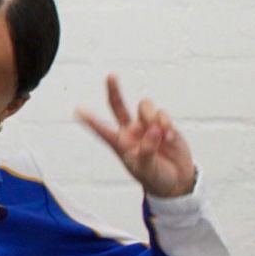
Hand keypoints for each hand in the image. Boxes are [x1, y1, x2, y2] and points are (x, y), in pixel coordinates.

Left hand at [76, 74, 197, 198]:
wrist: (177, 179)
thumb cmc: (155, 176)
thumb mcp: (146, 168)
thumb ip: (147, 150)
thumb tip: (152, 130)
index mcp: (121, 144)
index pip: (103, 130)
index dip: (91, 121)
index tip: (77, 110)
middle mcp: (131, 131)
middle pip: (119, 106)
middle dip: (114, 90)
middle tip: (110, 75)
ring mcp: (147, 125)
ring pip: (145, 106)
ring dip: (152, 116)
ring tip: (161, 134)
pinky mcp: (164, 123)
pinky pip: (162, 114)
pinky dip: (167, 123)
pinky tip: (170, 138)